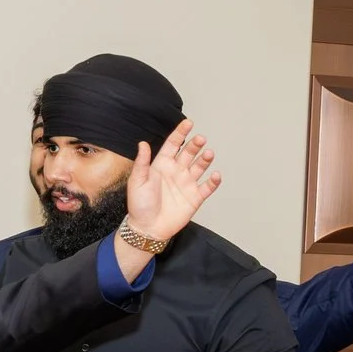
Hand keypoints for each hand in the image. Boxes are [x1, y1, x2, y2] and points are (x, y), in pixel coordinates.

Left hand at [124, 119, 221, 245]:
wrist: (147, 228)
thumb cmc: (139, 205)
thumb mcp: (137, 181)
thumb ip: (142, 163)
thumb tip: (143, 143)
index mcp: (162, 165)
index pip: (173, 145)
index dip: (180, 133)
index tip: (188, 123)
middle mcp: (176, 171)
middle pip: (189, 153)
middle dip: (195, 145)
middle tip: (200, 139)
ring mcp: (187, 184)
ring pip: (200, 166)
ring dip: (205, 159)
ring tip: (208, 154)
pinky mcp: (195, 197)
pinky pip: (207, 187)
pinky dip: (213, 181)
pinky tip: (215, 175)